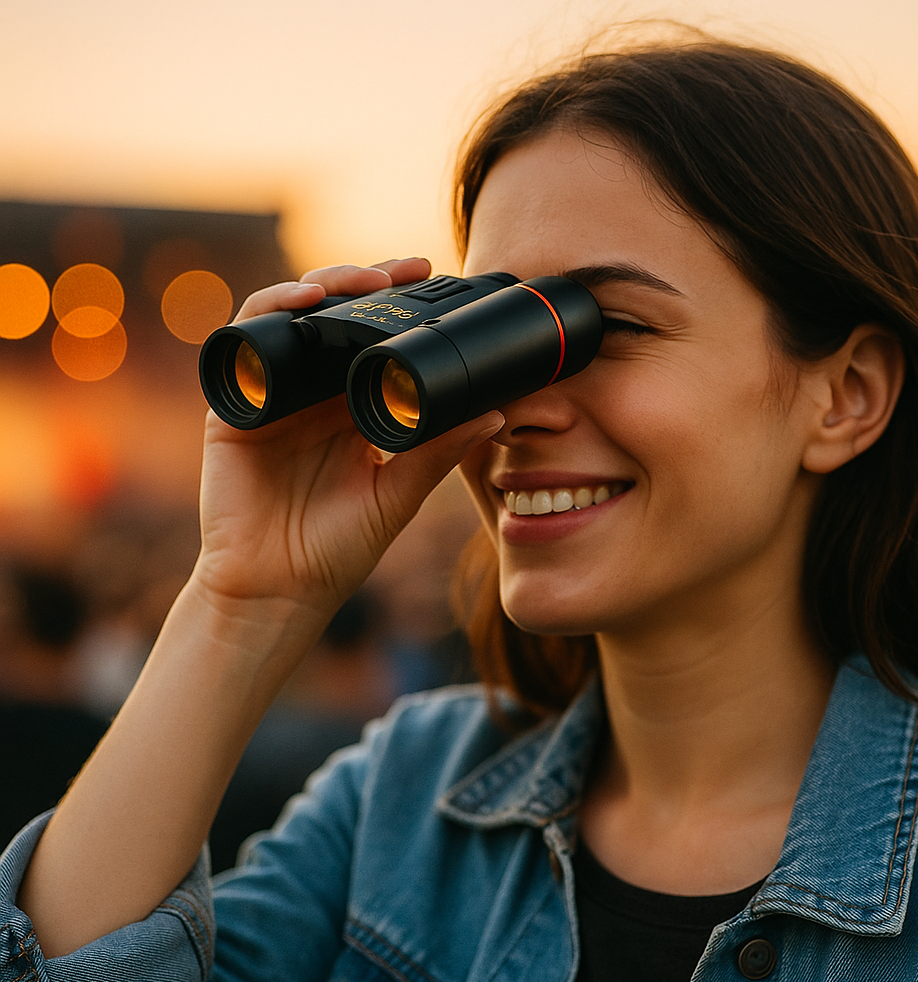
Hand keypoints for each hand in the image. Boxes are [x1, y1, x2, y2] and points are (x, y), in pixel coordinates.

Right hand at [192, 258, 501, 620]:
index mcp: (353, 412)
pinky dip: (270, 312)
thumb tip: (497, 414)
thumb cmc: (337, 550)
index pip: (378, 342)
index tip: (440, 282)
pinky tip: (302, 302)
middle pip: (339, 318)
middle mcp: (314, 396)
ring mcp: (274, 396)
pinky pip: (245, 342)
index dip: (403, 309)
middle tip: (412, 268)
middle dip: (371, 285)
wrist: (277, 590)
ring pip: (295, 317)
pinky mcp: (234, 405)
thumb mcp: (398, 495)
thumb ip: (438, 452)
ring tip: (366, 282)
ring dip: (327, 286)